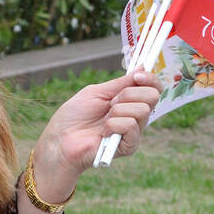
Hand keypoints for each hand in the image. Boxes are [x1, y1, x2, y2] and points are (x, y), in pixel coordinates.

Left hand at [37, 71, 164, 180]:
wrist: (60, 139)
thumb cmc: (74, 116)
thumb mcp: (96, 92)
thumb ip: (121, 83)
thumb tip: (142, 67)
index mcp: (128, 100)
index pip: (153, 88)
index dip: (151, 79)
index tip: (138, 76)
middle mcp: (135, 115)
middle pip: (152, 96)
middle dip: (128, 94)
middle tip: (110, 103)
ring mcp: (134, 131)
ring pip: (142, 110)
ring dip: (118, 110)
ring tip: (103, 120)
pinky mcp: (130, 146)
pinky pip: (132, 126)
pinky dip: (114, 125)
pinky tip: (103, 132)